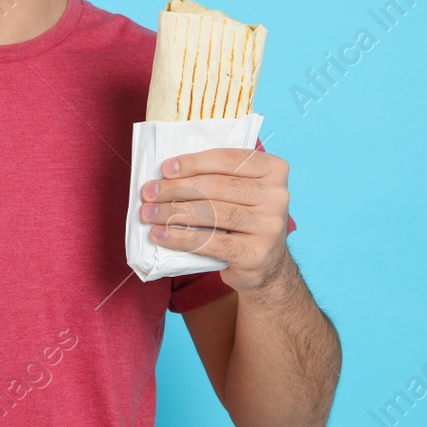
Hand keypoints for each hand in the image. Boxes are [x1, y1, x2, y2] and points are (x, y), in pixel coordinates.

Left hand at [140, 146, 291, 293]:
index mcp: (274, 170)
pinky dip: (180, 238)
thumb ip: (216, 177)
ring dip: (172, 212)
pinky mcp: (255, 253)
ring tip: (148, 214)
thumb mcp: (240, 192)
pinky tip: (160, 235)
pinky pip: (210, 241)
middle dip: (176, 189)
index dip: (193, 162)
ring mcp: (270, 226)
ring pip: (211, 213)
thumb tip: (167, 173)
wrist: (266, 266)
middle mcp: (278, 196)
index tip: (165, 169)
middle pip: (217, 187)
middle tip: (148, 193)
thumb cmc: (243, 220)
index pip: (228, 160)